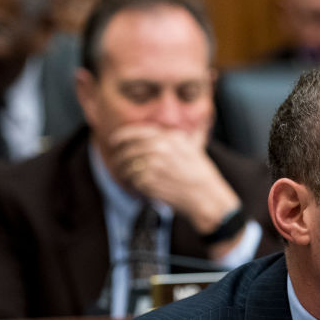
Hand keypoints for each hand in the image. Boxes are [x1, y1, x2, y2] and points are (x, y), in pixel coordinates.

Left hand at [107, 124, 240, 234]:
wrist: (206, 196)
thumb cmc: (202, 174)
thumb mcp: (196, 148)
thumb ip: (190, 135)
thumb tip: (201, 122)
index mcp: (168, 138)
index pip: (136, 132)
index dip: (121, 136)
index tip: (114, 140)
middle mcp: (159, 148)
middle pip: (128, 150)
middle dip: (120, 157)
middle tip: (118, 163)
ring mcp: (153, 165)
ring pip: (127, 166)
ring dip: (124, 172)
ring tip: (127, 176)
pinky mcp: (149, 181)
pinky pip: (132, 181)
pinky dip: (133, 184)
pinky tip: (138, 187)